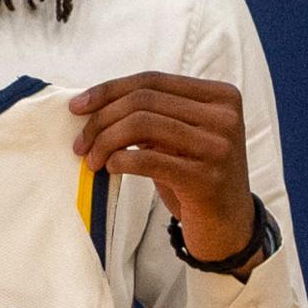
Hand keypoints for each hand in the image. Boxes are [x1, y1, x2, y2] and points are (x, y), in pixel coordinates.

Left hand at [69, 72, 257, 268]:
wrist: (229, 226)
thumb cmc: (196, 178)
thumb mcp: (181, 138)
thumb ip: (154, 115)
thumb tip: (96, 104)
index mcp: (220, 96)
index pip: (152, 81)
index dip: (109, 90)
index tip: (77, 107)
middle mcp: (224, 116)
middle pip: (143, 100)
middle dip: (101, 119)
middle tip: (80, 143)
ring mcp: (217, 146)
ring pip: (142, 124)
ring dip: (105, 141)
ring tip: (92, 160)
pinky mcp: (204, 178)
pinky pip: (147, 159)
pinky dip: (119, 161)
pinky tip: (110, 168)